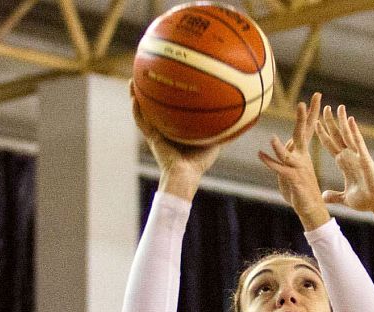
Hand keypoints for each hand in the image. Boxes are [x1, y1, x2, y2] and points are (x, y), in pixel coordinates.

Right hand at [131, 81, 221, 200]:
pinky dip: (137, 111)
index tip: (170, 80)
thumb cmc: (199, 163)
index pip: (171, 109)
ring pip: (143, 111)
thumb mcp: (214, 141)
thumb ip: (222, 129)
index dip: (168, 95)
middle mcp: (164, 129)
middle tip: (148, 74)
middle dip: (150, 91)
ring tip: (132, 81)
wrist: (185, 175)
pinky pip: (141, 122)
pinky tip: (134, 98)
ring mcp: (156, 133)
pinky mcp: (151, 138)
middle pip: (154, 106)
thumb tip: (241, 118)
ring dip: (136, 96)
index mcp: (175, 129)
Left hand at [256, 93, 329, 230]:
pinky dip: (269, 162)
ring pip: (288, 154)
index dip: (312, 112)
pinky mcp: (292, 179)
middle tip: (303, 103)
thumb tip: (281, 143)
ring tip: (272, 139)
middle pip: (303, 134)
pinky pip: (279, 169)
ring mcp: (298, 168)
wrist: (311, 207)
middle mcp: (303, 157)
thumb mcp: (292, 167)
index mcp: (303, 152)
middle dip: (303, 118)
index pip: (309, 128)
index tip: (316, 96)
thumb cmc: (300, 188)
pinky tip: (260, 155)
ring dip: (279, 148)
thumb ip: (286, 154)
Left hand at [317, 104, 373, 232]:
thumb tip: (324, 196)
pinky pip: (358, 143)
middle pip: (338, 136)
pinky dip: (354, 131)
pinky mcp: (365, 159)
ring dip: (342, 121)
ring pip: (348, 135)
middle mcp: (350, 157)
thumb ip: (334, 196)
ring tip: (337, 107)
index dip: (324, 135)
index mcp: (345, 164)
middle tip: (325, 108)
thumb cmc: (366, 201)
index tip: (316, 123)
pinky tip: (350, 120)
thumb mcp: (345, 198)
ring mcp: (358, 156)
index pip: (331, 145)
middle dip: (331, 122)